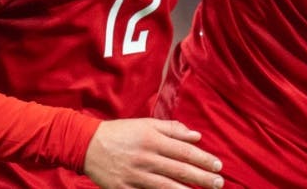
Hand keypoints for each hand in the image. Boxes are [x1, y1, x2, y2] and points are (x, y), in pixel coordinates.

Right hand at [83, 118, 222, 188]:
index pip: (184, 150)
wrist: (87, 144)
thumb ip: (172, 129)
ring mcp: (135, 175)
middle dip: (202, 178)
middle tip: (219, 183)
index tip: (218, 165)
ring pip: (166, 186)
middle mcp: (146, 157)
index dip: (203, 158)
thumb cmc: (120, 132)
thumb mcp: (146, 124)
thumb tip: (196, 136)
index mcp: (152, 139)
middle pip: (179, 170)